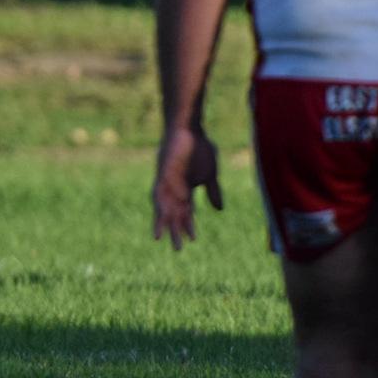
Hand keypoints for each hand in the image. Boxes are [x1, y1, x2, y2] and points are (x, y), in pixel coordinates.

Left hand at [151, 123, 221, 249]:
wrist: (190, 128)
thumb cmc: (200, 148)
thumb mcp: (210, 175)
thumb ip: (212, 192)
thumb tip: (219, 210)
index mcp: (185, 189)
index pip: (186, 212)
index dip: (188, 225)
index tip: (193, 240)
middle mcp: (173, 188)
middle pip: (173, 214)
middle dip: (174, 230)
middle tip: (177, 249)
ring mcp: (166, 181)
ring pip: (163, 207)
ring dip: (164, 223)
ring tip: (162, 239)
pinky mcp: (161, 173)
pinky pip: (158, 192)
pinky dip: (160, 205)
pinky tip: (160, 216)